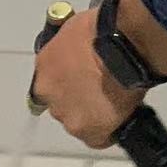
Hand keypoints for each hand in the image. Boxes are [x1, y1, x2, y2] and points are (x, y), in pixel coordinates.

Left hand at [31, 7, 144, 149]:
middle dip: (77, 98)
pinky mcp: (91, 133)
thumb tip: (79, 53)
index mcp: (43, 68)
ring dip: (91, 114)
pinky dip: (107, 130)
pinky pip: (98, 137)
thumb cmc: (102, 28)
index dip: (68, 79)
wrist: (122, 45)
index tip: (82, 77)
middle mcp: (50, 96)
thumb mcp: (75, 28)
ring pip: (78, 121)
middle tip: (100, 88)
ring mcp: (69, 116)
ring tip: (113, 100)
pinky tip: (119, 115)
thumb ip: (70, 48)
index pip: (50, 82)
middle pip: (62, 103)